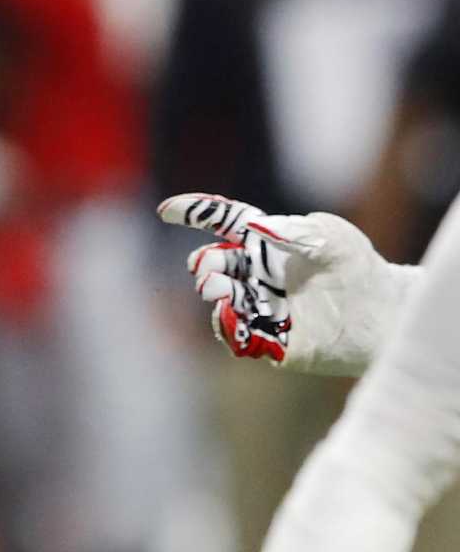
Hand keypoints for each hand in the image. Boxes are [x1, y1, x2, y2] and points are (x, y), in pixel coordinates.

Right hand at [157, 193, 413, 375]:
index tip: (167, 211)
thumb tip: (255, 230)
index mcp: (264, 244)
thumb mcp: (333, 237)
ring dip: (215, 295)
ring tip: (220, 293)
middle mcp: (255, 275)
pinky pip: (240, 336)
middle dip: (205, 266)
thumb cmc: (357, 267)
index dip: (193, 213)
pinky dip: (229, 328)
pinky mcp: (272, 340)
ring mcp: (260, 307)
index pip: (221, 222)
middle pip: (215, 265)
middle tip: (210, 272)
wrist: (386, 315)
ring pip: (222, 300)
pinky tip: (229, 318)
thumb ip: (296, 230)